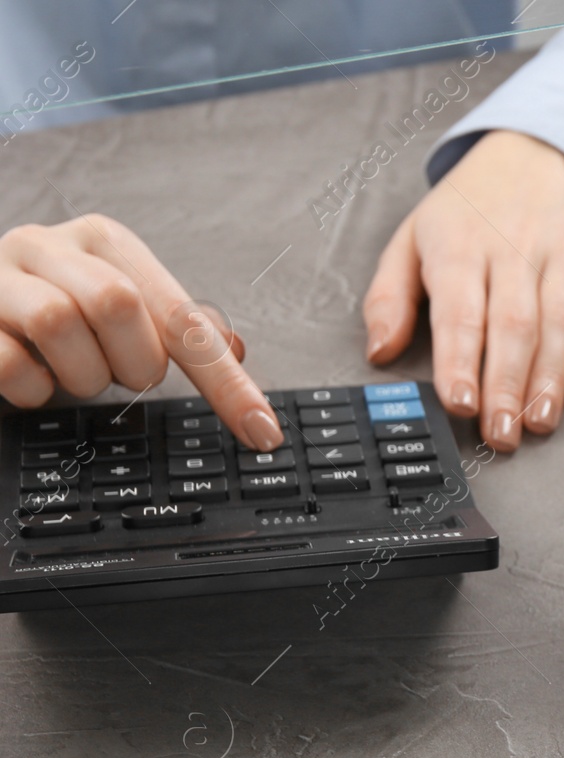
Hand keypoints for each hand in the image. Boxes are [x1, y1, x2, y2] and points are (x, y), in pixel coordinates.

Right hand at [0, 215, 282, 450]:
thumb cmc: (54, 307)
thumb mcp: (118, 309)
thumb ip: (175, 328)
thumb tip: (236, 349)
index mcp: (105, 243)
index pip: (181, 314)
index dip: (225, 379)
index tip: (261, 431)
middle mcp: (50, 245)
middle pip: (117, 301)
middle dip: (133, 361)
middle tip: (121, 375)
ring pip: (57, 322)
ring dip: (82, 375)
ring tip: (74, 374)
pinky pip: (7, 361)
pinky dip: (32, 389)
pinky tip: (34, 381)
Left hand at [364, 131, 563, 450]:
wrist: (538, 153)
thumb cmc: (470, 209)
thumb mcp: (411, 238)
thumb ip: (388, 297)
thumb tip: (380, 351)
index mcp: (460, 244)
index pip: (460, 311)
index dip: (460, 361)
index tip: (460, 403)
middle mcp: (514, 248)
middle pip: (513, 326)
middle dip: (507, 386)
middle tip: (501, 434)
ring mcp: (563, 255)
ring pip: (557, 326)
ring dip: (548, 382)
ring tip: (538, 423)